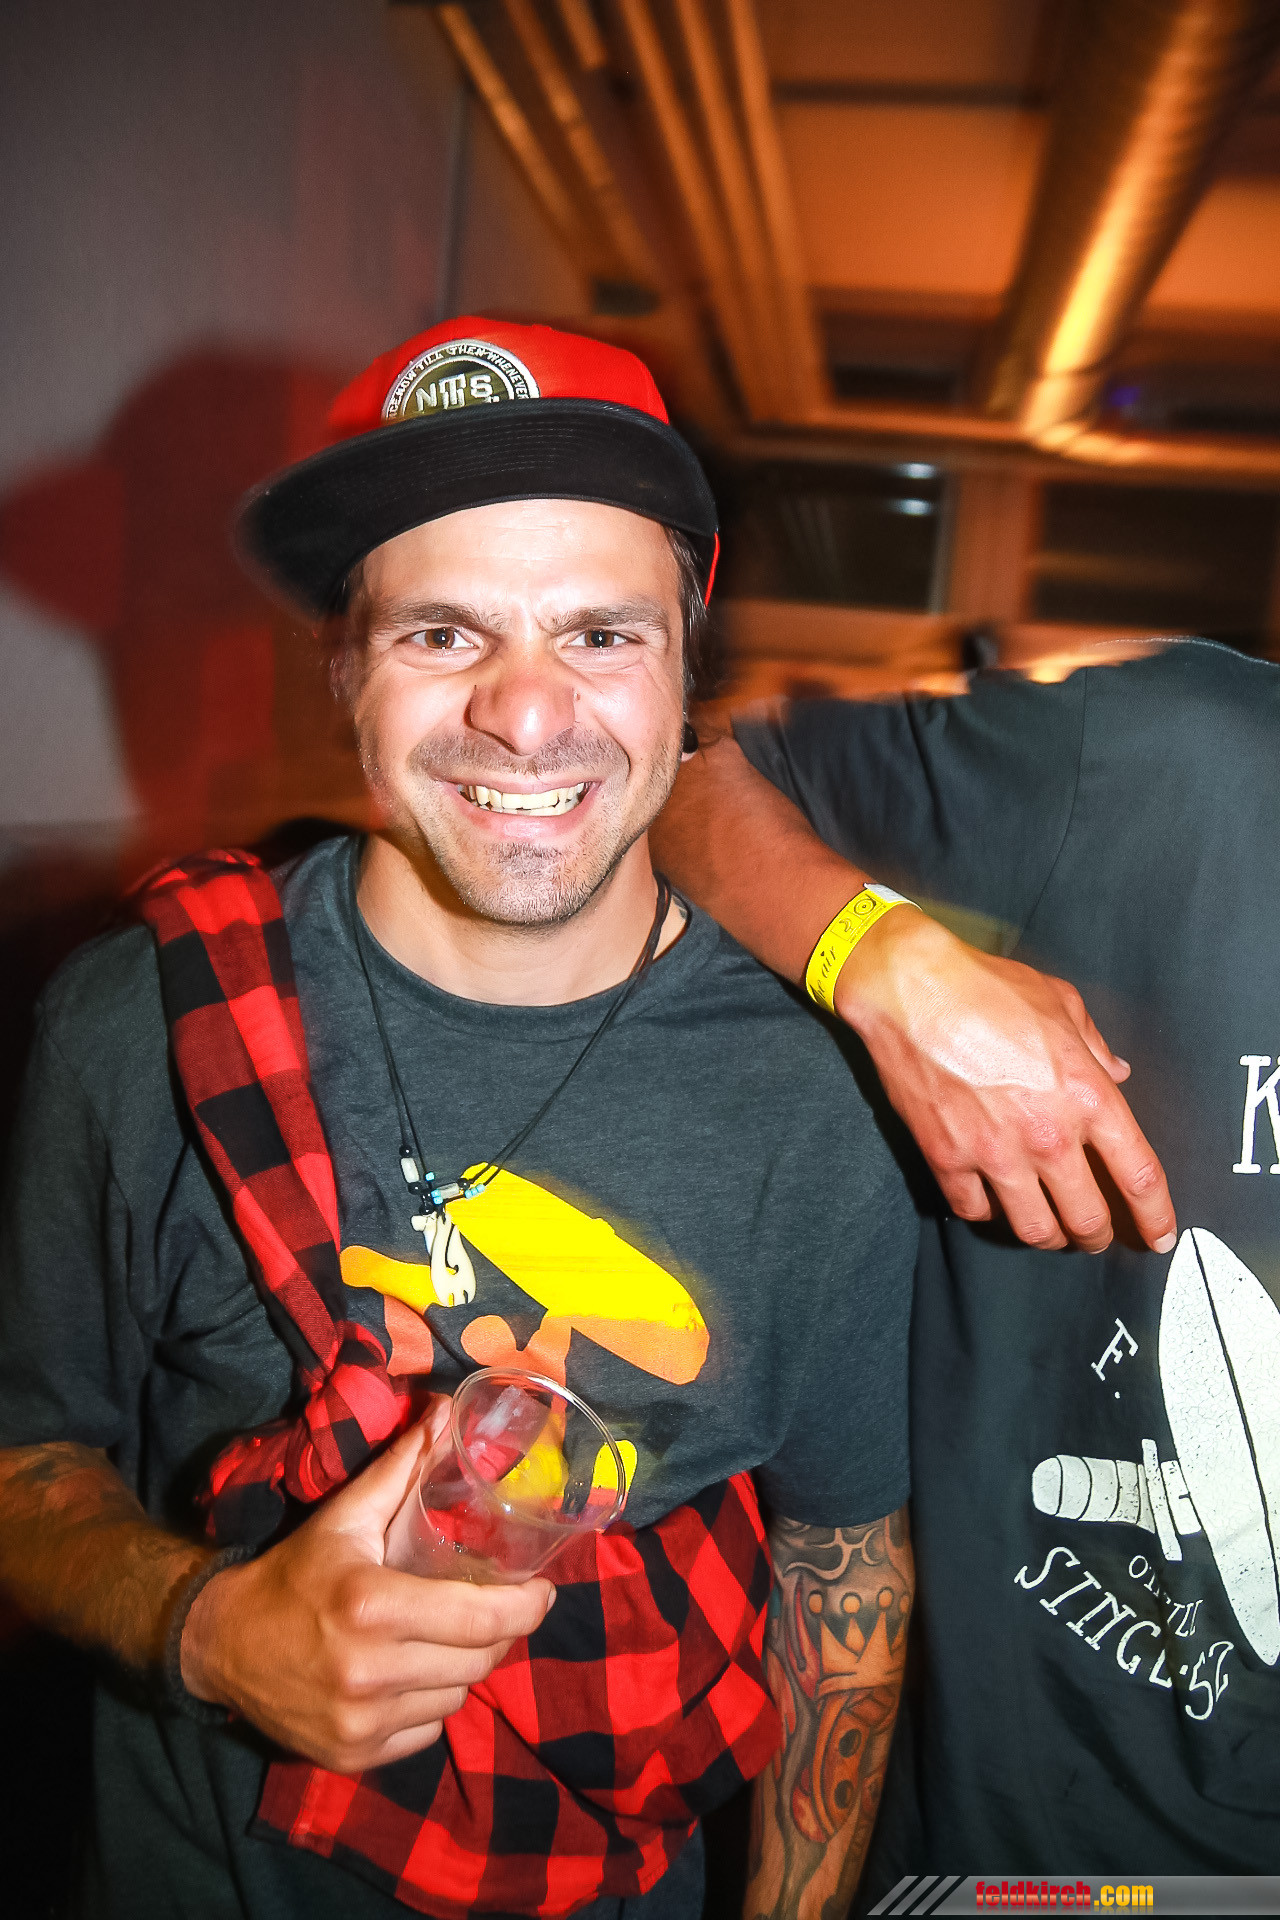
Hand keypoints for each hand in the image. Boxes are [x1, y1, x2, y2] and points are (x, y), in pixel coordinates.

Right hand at [181, 1416, 554, 1771]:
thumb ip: (400, 1467)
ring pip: (457, 1697)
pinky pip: (427, 1731)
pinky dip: (431, 1702)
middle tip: (502, 1608)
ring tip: (450, 1638)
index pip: (480, 1618)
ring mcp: (361, 1723)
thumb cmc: (292, 1573)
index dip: (526, 1607)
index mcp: (373, 1607)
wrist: (221, 1644)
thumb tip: (441, 1413)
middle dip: (501, 1633)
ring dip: (464, 1667)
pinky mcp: (354, 1756)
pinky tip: (413, 1674)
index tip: (543, 1591)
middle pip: (478, 1661)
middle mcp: (369, 1673)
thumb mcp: (345, 1517)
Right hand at [837, 908, 1175, 1254]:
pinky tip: (992, 1198)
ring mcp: (995, 1153)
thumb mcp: (1062, 1004)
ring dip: (1048, 1235)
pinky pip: (976, 1211)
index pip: (1139, 1176)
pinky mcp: (948, 1158)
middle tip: (1095, 1235)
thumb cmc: (988, 989)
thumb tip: (1115, 1072)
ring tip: (1049, 1228)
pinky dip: (988, 1211)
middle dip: (1097, 1236)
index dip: (1156, 1217)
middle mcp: (1047, 1135)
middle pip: (1088, 1219)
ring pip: (1034, 1230)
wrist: (913, 991)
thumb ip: (1095, 1047)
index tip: (1159, 1235)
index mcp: (1087, 1096)